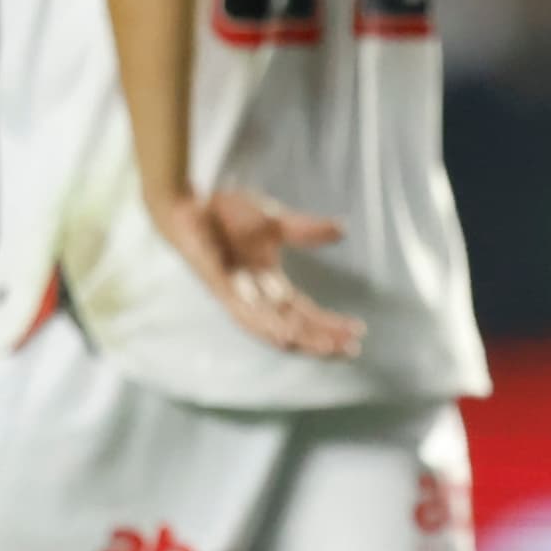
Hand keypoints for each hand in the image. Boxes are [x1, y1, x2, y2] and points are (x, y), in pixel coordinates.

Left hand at [152, 182, 362, 359]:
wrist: (191, 202)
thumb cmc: (228, 213)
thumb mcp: (277, 222)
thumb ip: (308, 231)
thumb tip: (343, 230)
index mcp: (270, 285)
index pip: (306, 313)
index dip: (331, 324)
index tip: (359, 332)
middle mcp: (254, 296)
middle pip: (293, 326)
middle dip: (322, 338)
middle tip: (350, 348)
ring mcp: (235, 294)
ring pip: (270, 327)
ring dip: (299, 337)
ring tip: (325, 347)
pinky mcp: (218, 285)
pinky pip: (242, 311)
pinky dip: (263, 324)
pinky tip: (283, 335)